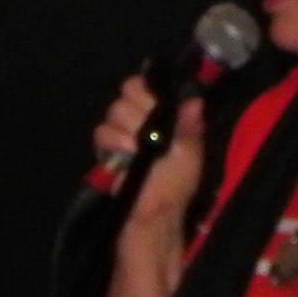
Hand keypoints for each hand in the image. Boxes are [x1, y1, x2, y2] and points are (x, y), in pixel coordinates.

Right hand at [93, 73, 205, 235]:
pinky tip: (127, 152)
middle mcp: (143, 117)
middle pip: (129, 90)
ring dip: (128, 128)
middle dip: (140, 110)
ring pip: (115, 109)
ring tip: (139, 147)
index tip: (154, 100)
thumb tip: (195, 101)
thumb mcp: (189, 157)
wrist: (151, 213)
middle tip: (149, 129)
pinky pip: (102, 131)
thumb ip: (189, 127)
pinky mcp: (107, 147)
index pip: (150, 83)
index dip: (149, 88)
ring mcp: (124, 131)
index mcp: (165, 115)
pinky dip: (114, 140)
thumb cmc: (174, 185)